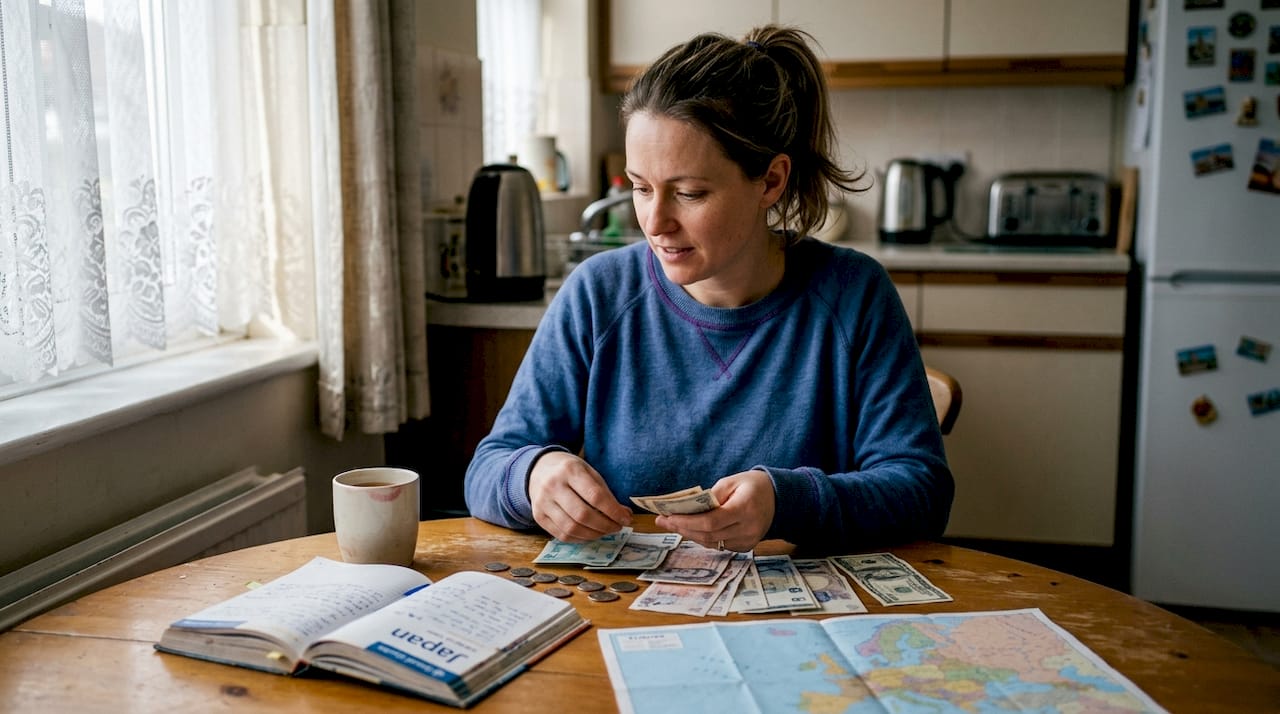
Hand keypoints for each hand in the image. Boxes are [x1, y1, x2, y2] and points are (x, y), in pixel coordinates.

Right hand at [528, 451, 631, 541]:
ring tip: (605, 531)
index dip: (613, 511)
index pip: (595, 496)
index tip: (626, 519)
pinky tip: (590, 534)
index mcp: (570, 470)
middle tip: (617, 527)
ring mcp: (542, 502)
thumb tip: (624, 515)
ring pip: (571, 528)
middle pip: (583, 514)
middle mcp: (553, 486)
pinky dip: (580, 538)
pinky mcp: (538, 516)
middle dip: (605, 525)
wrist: (539, 469)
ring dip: (594, 534)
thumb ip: (605, 494)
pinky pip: (562, 535)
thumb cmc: (570, 471)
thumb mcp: (589, 472)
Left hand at [655, 469, 774, 551]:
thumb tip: (688, 509)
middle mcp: (748, 529)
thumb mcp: (732, 481)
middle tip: (662, 521)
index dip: (687, 522)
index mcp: (745, 509)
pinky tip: (689, 529)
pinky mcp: (746, 546)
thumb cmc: (753, 485)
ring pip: (712, 543)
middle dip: (682, 528)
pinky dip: (703, 538)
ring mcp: (748, 541)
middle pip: (708, 535)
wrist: (779, 498)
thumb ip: (711, 496)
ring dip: (689, 534)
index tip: (668, 517)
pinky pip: (720, 545)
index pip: (710, 522)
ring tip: (671, 524)